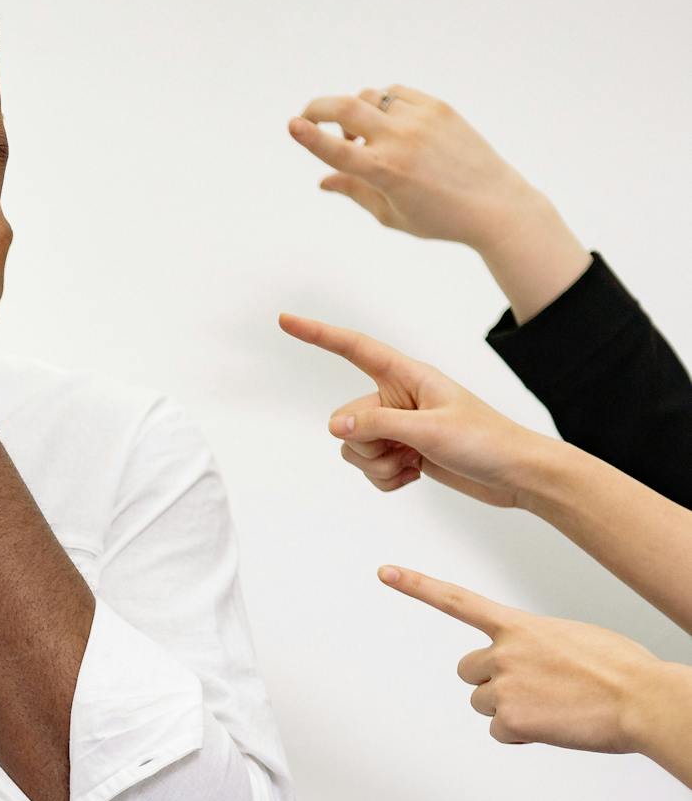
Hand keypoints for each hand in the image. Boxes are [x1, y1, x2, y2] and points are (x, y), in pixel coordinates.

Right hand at [280, 314, 548, 508]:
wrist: (515, 474)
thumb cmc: (485, 441)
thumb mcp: (429, 430)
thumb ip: (378, 426)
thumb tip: (335, 426)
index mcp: (407, 376)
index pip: (354, 349)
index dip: (318, 335)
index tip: (285, 320)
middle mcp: (398, 397)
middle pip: (347, 420)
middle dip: (367, 445)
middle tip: (405, 450)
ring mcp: (399, 426)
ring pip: (355, 449)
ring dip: (378, 466)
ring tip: (415, 464)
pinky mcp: (403, 452)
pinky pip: (370, 469)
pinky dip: (387, 479)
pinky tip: (417, 474)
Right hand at [286, 87, 589, 320]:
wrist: (493, 202)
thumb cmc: (440, 217)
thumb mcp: (391, 214)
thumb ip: (354, 192)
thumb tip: (324, 179)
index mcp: (385, 172)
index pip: (336, 150)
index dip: (309, 136)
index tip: (292, 125)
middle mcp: (400, 140)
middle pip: (346, 107)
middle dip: (318, 108)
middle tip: (308, 115)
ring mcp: (420, 119)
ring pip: (369, 98)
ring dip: (355, 113)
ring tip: (362, 137)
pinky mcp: (437, 107)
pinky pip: (395, 94)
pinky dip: (381, 104)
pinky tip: (386, 124)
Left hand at [377, 563, 674, 754]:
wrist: (640, 697)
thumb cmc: (619, 669)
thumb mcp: (573, 639)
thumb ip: (537, 646)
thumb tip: (532, 668)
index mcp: (520, 626)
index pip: (458, 601)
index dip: (418, 586)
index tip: (385, 572)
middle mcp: (503, 652)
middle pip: (468, 671)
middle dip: (490, 681)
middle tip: (533, 688)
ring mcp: (504, 686)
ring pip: (482, 703)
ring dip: (508, 709)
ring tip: (552, 705)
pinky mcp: (510, 719)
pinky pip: (500, 732)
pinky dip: (522, 734)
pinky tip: (553, 724)